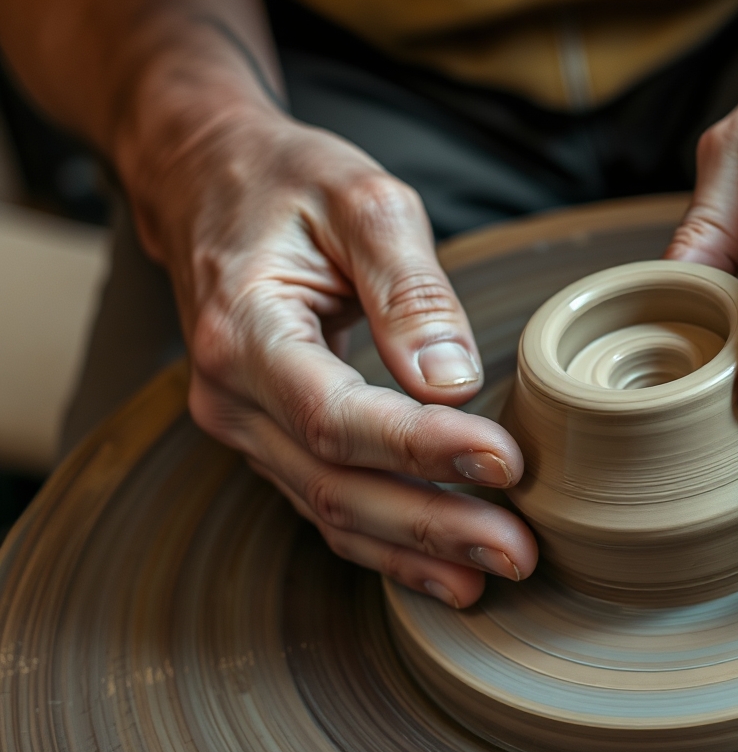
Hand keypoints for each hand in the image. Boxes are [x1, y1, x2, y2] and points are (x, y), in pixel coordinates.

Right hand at [122, 107, 536, 606]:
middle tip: (518, 550)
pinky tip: (447, 569)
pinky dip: (389, 543)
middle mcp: (231, 396)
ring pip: (331, 511)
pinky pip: (327, 504)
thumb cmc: (287, 182)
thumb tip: (453, 382)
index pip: (337, 415)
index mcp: (243, 330)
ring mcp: (245, 427)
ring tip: (498, 570)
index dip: (422, 448)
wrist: (204, 181)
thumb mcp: (360, 200)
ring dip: (417, 549)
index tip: (506, 462)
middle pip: (336, 485)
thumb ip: (410, 290)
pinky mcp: (270, 438)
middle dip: (434, 524)